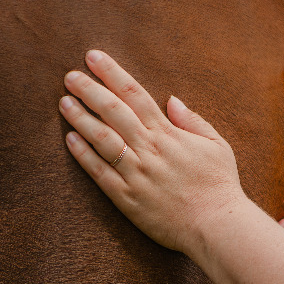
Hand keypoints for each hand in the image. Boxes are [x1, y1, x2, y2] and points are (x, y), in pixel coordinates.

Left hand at [60, 51, 244, 253]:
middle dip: (89, 90)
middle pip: (112, 111)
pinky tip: (70, 139)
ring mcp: (136, 173)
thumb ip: (193, 121)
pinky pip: (100, 172)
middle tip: (70, 76)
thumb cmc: (219, 186)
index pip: (134, 94)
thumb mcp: (217, 145)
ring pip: (101, 138)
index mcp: (168, 133)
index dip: (112, 73)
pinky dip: (83, 154)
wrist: (217, 226)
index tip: (93, 57)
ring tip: (64, 103)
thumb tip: (172, 100)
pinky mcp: (127, 198)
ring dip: (80, 118)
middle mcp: (148, 149)